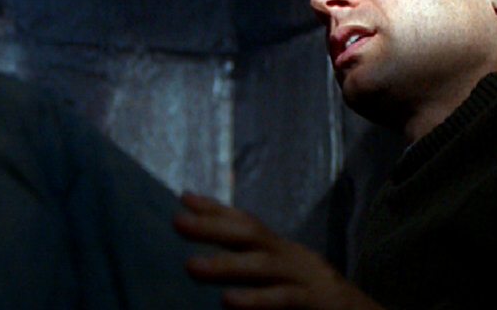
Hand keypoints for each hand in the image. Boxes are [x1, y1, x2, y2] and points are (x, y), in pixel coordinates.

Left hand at [173, 192, 383, 309]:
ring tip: (191, 267)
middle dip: (213, 227)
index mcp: (283, 251)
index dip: (217, 209)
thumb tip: (216, 264)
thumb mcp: (284, 279)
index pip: (248, 223)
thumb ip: (256, 267)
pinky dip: (256, 301)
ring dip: (226, 266)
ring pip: (263, 267)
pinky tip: (229, 302)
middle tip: (178, 221)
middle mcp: (293, 257)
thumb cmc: (316, 300)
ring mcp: (306, 278)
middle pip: (251, 234)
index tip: (185, 197)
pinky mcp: (318, 302)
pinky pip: (283, 300)